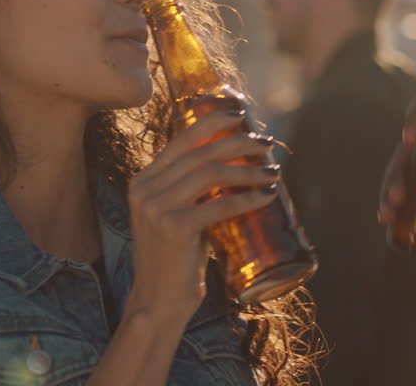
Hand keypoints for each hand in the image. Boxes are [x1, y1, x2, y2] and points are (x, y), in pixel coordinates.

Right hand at [125, 110, 278, 325]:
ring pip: (212, 173)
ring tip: (272, 172)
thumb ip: (192, 187)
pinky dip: (247, 198)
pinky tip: (267, 197)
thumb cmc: (176, 257)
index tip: (240, 115)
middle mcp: (145, 188)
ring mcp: (156, 207)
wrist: (158, 299)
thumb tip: (235, 159)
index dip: (212, 122)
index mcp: (143, 179)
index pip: (181, 139)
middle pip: (201, 153)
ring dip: (248, 170)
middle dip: (239, 142)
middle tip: (266, 144)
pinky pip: (219, 204)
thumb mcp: (177, 213)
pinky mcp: (173, 227)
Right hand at [378, 87, 415, 270]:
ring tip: (393, 206)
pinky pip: (392, 200)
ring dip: (389, 187)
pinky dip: (386, 207)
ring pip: (396, 174)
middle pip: (406, 149)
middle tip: (402, 182)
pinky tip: (385, 217)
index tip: (412, 133)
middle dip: (398, 165)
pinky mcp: (414, 204)